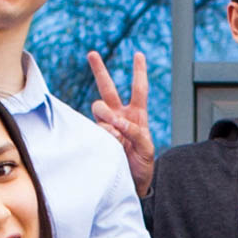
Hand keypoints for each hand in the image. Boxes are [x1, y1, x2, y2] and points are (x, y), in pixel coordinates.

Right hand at [87, 50, 156, 194]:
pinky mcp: (96, 136)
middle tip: (91, 53)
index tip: (138, 54)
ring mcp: (106, 125)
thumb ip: (134, 131)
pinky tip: (110, 142)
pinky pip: (95, 128)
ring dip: (106, 117)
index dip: (138, 72)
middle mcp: (120, 116)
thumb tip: (115, 121)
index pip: (139, 89)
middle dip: (99, 70)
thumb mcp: (146, 148)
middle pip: (108, 89)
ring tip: (116, 136)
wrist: (131, 184)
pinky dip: (103, 134)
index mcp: (137, 115)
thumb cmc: (143, 165)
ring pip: (98, 108)